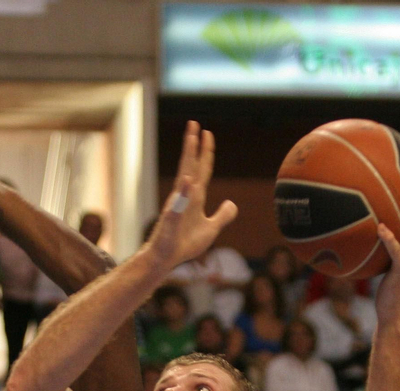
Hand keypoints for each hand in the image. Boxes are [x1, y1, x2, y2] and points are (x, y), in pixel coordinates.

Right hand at [144, 122, 237, 270]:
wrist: (167, 258)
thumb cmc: (185, 243)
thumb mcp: (211, 229)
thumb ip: (222, 215)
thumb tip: (232, 203)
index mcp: (195, 197)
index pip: (203, 169)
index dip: (206, 152)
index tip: (208, 133)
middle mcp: (185, 196)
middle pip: (191, 165)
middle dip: (193, 144)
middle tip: (195, 123)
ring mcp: (177, 205)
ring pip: (183, 176)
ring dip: (187, 157)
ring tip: (191, 140)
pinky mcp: (171, 219)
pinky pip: (178, 204)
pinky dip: (183, 193)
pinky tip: (188, 180)